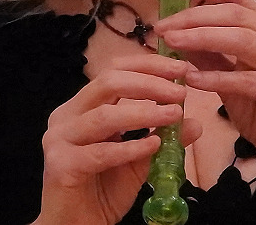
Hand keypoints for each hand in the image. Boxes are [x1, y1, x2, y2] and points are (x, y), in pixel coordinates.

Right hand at [35, 54, 200, 224]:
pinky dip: (130, 147)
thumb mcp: (140, 160)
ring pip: (105, 115)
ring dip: (144, 113)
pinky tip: (154, 146)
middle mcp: (68, 115)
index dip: (149, 65)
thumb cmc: (103, 190)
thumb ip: (162, 139)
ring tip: (174, 115)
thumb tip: (194, 122)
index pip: (115, 70)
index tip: (181, 69)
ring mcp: (60, 139)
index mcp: (83, 105)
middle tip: (181, 91)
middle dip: (149, 83)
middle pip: (109, 82)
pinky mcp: (60, 165)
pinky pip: (100, 152)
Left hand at [154, 0, 255, 189]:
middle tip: (162, 26)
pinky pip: (248, 79)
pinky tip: (192, 80)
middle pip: (237, 12)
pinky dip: (218, 77)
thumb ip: (209, 55)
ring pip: (244, 38)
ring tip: (171, 42)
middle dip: (194, 15)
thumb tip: (176, 32)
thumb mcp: (230, 80)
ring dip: (202, 37)